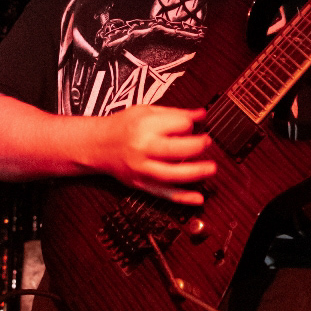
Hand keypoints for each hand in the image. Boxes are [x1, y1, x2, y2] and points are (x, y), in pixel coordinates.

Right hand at [91, 103, 216, 205]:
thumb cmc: (123, 126)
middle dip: (197, 146)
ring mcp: (142, 169)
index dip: (189, 125)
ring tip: (211, 168)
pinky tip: (198, 198)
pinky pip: (164, 193)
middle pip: (176, 150)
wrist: (98, 145)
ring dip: (196, 173)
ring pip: (172, 174)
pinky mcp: (142, 184)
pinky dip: (182, 197)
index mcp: (145, 126)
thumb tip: (201, 115)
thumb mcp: (146, 111)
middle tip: (207, 143)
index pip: (178, 126)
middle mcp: (143, 149)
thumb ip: (175, 114)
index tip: (191, 125)